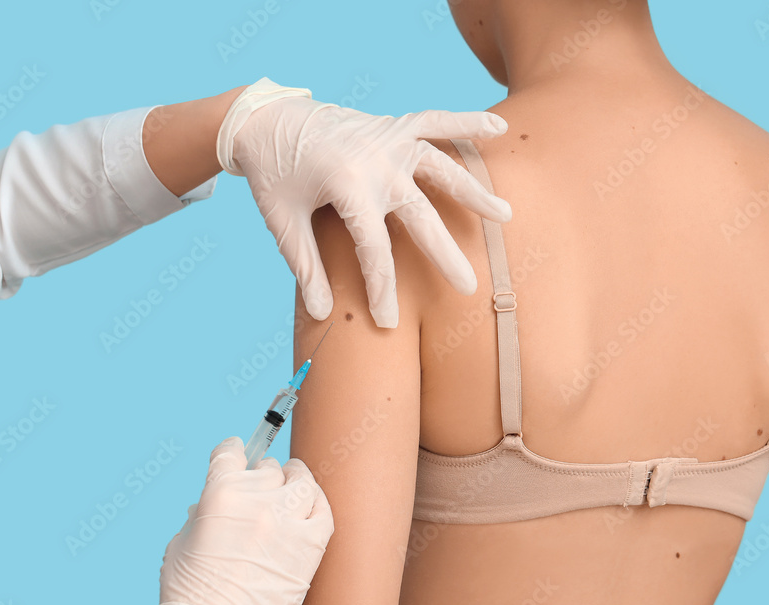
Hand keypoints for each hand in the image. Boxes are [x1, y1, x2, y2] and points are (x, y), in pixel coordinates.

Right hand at [133, 437, 333, 604]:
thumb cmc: (190, 593)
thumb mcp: (182, 540)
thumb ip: (204, 512)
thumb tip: (214, 503)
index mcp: (220, 494)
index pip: (231, 454)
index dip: (233, 451)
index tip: (237, 452)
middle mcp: (256, 501)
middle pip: (269, 469)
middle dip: (263, 476)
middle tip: (263, 487)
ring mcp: (286, 522)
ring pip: (301, 483)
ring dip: (295, 481)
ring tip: (293, 484)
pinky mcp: (309, 547)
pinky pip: (323, 512)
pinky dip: (317, 505)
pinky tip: (310, 507)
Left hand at [217, 78, 512, 327]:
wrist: (263, 118)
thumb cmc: (272, 174)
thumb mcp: (283, 223)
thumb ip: (306, 267)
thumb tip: (323, 314)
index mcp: (345, 186)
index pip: (373, 249)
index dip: (381, 289)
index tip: (389, 322)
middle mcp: (374, 161)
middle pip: (419, 215)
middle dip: (443, 255)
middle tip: (468, 288)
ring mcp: (387, 140)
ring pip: (441, 169)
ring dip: (473, 191)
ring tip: (504, 216)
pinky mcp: (392, 125)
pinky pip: (436, 121)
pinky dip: (467, 121)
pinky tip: (500, 126)